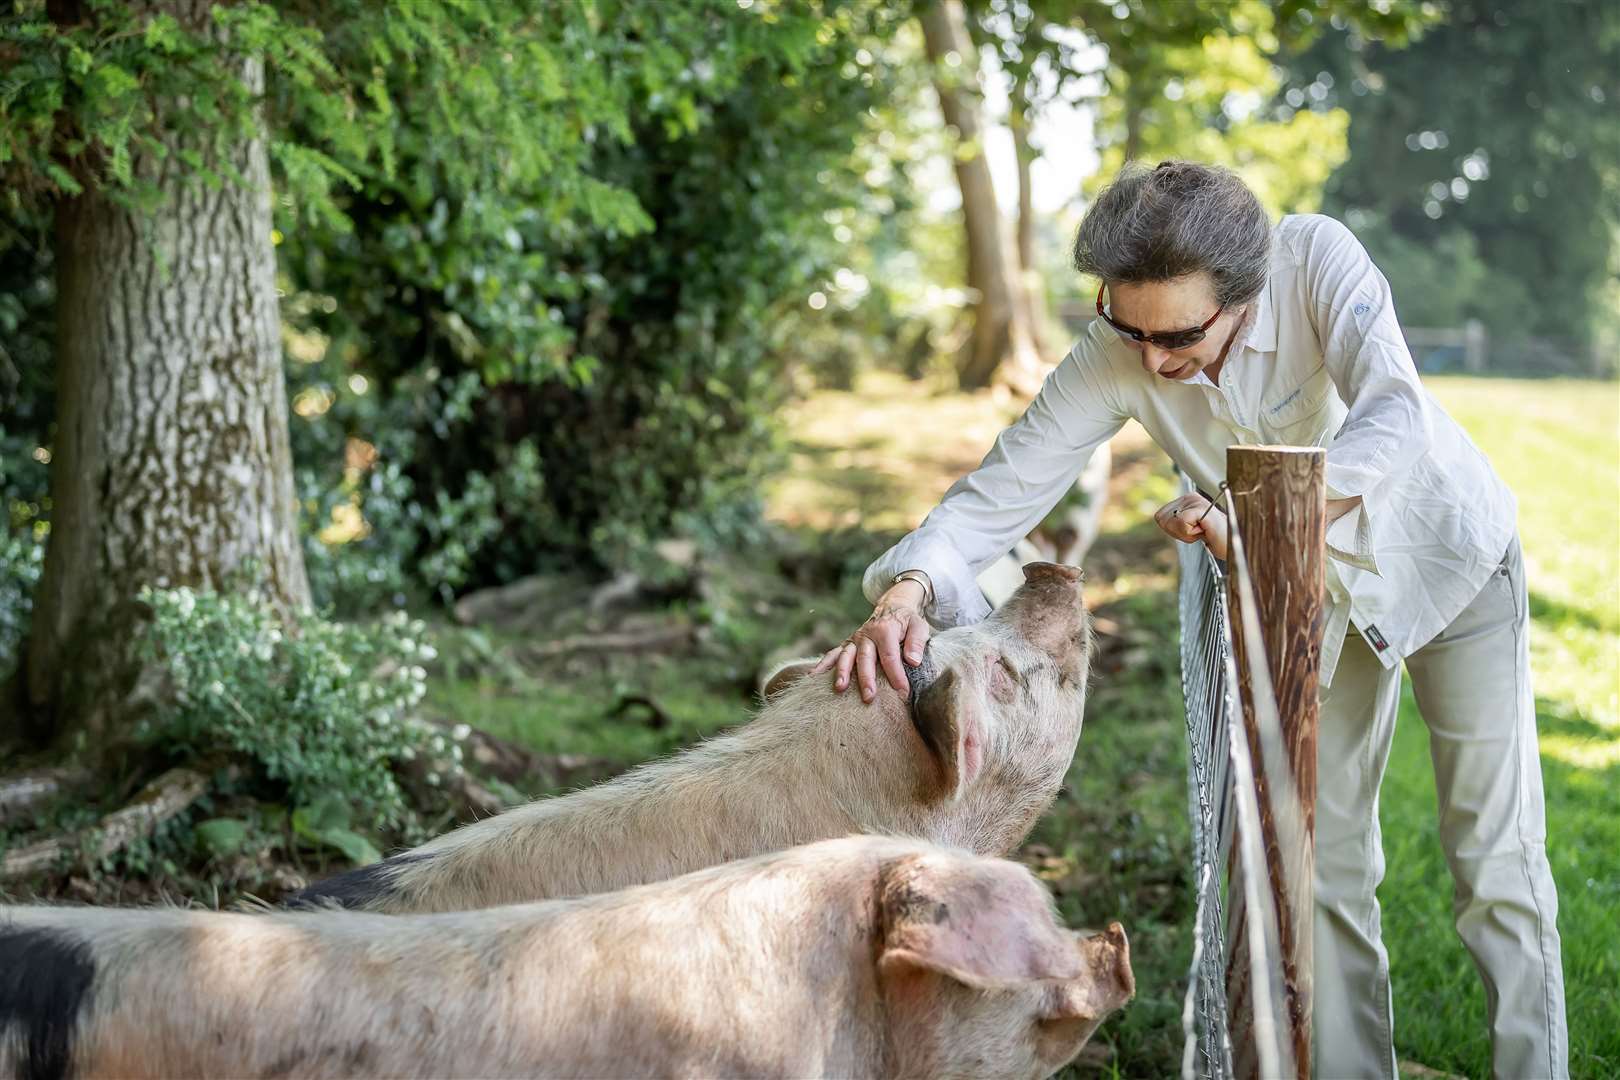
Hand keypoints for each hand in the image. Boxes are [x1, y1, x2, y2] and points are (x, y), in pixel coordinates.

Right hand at [809, 579, 931, 703]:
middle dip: (866, 679)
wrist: (892, 607)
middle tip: (869, 698)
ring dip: (842, 672)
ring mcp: (854, 640)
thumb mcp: (919, 626)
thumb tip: (913, 661)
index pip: (890, 656)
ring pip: (846, 656)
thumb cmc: (907, 622)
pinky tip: (812, 678)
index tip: (902, 692)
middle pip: (865, 658)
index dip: (896, 675)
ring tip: (839, 689)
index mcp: (885, 630)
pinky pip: (833, 655)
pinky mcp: (847, 645)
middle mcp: (866, 635)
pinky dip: (822, 665)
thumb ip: (916, 642)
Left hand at [1154, 493, 1228, 560]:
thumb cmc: (1214, 538)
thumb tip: (1159, 518)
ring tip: (1203, 531)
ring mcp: (1197, 501)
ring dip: (1185, 535)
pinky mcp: (1202, 509)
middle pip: (1162, 520)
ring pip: (1170, 523)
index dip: (1173, 531)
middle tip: (1198, 532)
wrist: (1233, 545)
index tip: (1192, 531)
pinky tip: (1205, 531)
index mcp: (1187, 499)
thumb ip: (1174, 522)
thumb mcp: (1189, 529)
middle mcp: (1191, 497)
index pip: (1160, 517)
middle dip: (1177, 533)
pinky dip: (1190, 535)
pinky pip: (1181, 525)